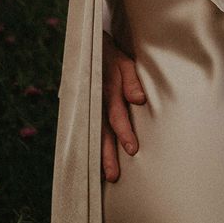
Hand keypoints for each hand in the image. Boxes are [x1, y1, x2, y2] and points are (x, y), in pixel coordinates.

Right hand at [101, 32, 146, 182]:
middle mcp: (96, 102)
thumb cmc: (112, 56)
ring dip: (99, 154)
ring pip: (93, 134)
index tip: (132, 150)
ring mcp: (88, 106)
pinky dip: (90, 145)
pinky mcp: (84, 108)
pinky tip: (92, 161)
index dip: (124, 133)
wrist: (89, 46)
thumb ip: (132, 81)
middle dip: (108, 154)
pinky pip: (87, 129)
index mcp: (107, 91)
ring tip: (106, 176)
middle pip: (102, 132)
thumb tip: (139, 100)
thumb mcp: (125, 62)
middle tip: (114, 176)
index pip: (117, 116)